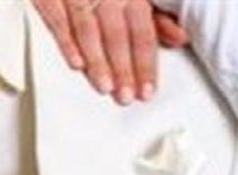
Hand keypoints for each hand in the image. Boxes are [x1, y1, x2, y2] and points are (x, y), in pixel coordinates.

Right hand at [33, 0, 189, 104]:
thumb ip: (156, 15)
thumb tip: (180, 38)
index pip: (143, 31)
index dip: (146, 62)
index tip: (147, 89)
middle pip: (118, 33)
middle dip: (124, 68)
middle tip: (126, 96)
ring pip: (90, 30)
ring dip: (98, 61)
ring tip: (105, 87)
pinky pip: (57, 18)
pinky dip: (67, 42)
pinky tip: (76, 64)